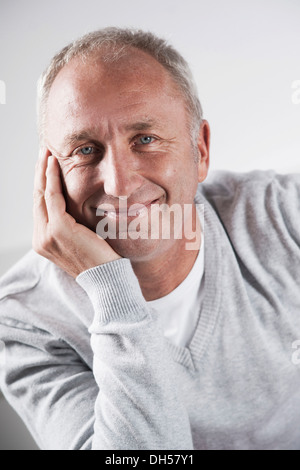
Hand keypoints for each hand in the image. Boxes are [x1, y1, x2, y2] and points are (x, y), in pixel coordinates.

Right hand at [33, 148, 120, 277]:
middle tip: (43, 152)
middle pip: (37, 198)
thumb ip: (73, 225)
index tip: (46, 166)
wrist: (108, 279)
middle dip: (40, 173)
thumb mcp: (82, 240)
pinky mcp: (58, 229)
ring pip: (41, 194)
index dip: (42, 184)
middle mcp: (41, 239)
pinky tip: (53, 163)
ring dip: (44, 170)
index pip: (41, 207)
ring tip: (46, 152)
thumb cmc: (101, 260)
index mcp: (45, 241)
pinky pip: (52, 196)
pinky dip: (52, 178)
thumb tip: (76, 206)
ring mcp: (47, 235)